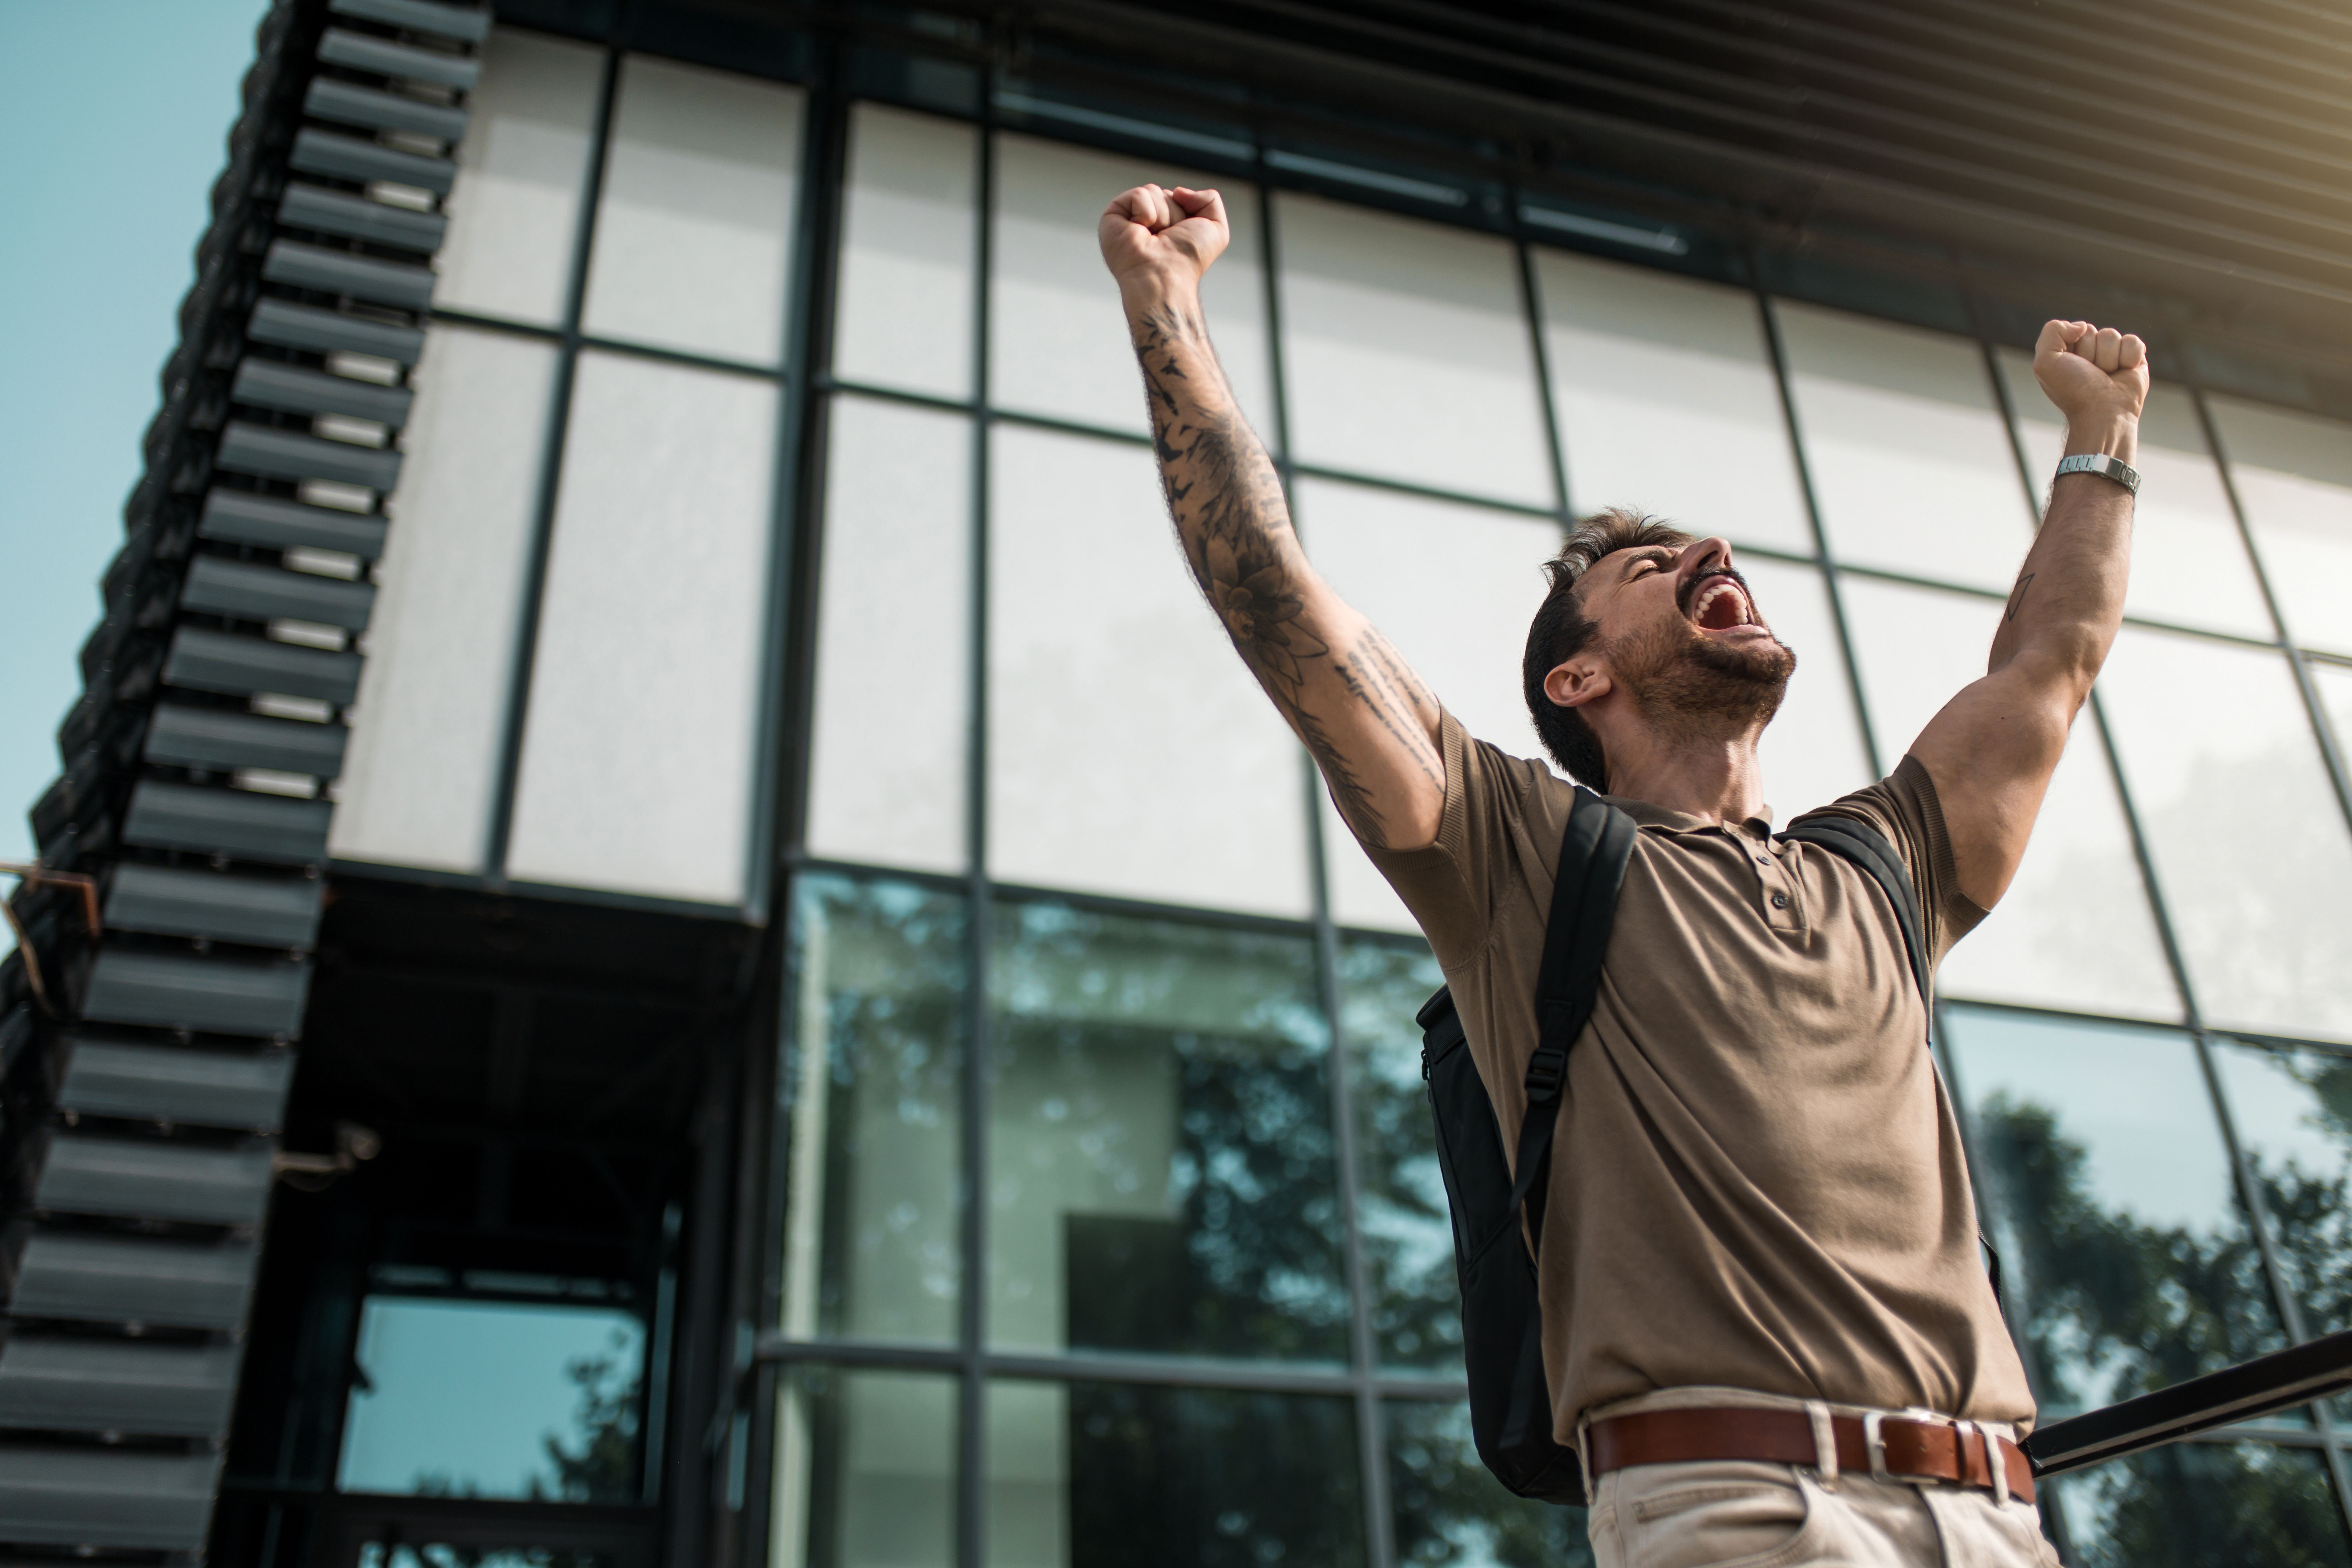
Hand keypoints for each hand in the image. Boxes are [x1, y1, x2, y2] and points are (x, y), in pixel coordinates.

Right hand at [1099, 184, 1227, 297]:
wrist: (1165, 276)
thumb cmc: (1188, 260)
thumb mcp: (1217, 229)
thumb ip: (1210, 200)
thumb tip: (1178, 190)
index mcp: (1168, 224)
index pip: (1178, 196)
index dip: (1186, 211)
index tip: (1182, 235)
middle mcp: (1148, 221)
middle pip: (1166, 193)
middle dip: (1175, 213)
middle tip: (1167, 237)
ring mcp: (1129, 218)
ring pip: (1153, 191)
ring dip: (1162, 215)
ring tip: (1155, 237)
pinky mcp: (1113, 216)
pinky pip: (1138, 194)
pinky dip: (1146, 212)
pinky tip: (1141, 231)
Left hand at [2033, 320, 2147, 453]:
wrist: (2102, 412)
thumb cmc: (2074, 390)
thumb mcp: (2045, 362)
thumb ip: (2052, 331)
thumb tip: (2081, 325)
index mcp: (2067, 354)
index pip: (2074, 329)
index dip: (2074, 346)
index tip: (2073, 366)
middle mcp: (2089, 354)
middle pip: (2093, 331)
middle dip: (2091, 352)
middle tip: (2090, 373)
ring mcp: (2112, 356)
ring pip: (2112, 335)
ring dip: (2108, 358)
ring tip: (2106, 376)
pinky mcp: (2134, 359)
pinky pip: (2133, 341)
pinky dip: (2128, 357)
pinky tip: (2123, 373)